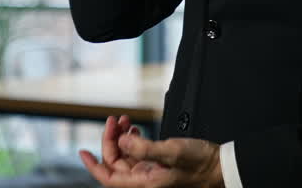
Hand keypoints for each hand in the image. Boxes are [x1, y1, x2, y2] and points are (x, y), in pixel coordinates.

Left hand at [79, 119, 223, 187]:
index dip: (93, 165)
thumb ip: (145, 149)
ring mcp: (150, 173)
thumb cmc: (200, 163)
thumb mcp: (171, 152)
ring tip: (125, 122)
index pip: (109, 177)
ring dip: (121, 138)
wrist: (219, 166)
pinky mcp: (157, 165)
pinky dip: (132, 141)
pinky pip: (136, 154)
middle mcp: (145, 180)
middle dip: (111, 140)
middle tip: (115, 120)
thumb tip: (121, 143)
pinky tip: (135, 131)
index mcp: (145, 183)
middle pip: (115, 162)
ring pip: (125, 156)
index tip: (83, 152)